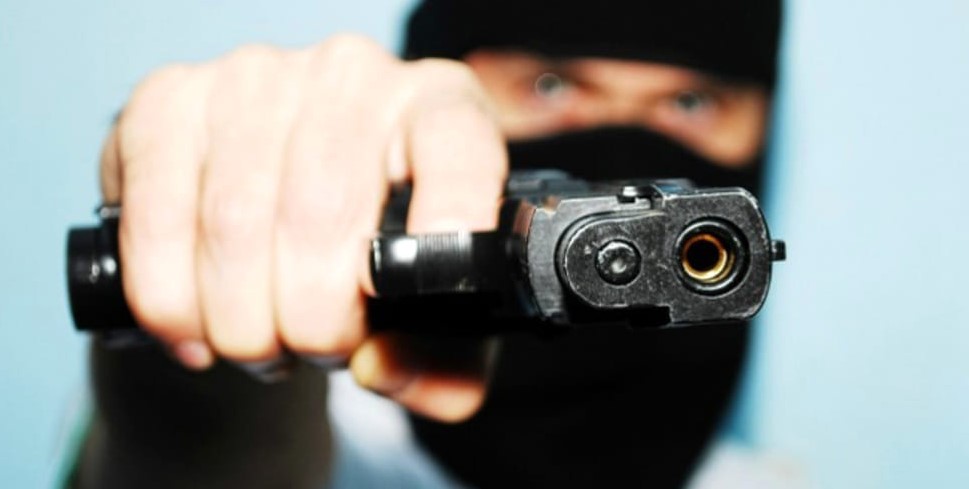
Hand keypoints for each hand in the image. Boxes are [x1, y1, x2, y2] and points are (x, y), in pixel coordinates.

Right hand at [99, 35, 506, 421]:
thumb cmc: (374, 265)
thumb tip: (379, 365)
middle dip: (314, 321)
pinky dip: (170, 302)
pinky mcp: (168, 102)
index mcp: (439, 109)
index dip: (449, 211)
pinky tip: (196, 332)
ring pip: (233, 226)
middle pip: (322, 215)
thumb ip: (444, 364)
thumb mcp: (435, 316)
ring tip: (263, 345)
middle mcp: (350, 75)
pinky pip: (155, 222)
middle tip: (318, 350)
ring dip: (242, 324)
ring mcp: (254, 80)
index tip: (425, 277)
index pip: (456, 144)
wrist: (278, 216)